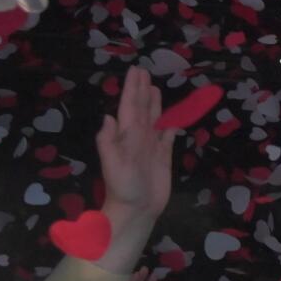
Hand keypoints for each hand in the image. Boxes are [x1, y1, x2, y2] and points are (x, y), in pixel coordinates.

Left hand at [97, 66, 175, 219]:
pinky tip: (171, 121)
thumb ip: (108, 141)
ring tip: (155, 89)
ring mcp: (151, 147)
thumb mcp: (111, 164)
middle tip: (144, 71)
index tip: (136, 71)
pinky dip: (169, 127)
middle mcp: (139, 137)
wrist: (137, 209)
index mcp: (127, 135)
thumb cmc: (123, 187)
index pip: (130, 107)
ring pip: (154, 120)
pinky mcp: (163, 158)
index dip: (133, 89)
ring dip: (155, 104)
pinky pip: (167, 138)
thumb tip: (109, 117)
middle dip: (142, 90)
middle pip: (142, 108)